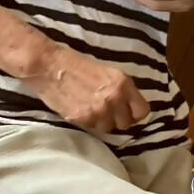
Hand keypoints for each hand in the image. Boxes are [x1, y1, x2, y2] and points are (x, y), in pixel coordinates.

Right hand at [22, 44, 150, 133]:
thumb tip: (128, 108)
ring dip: (101, 122)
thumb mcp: (107, 73)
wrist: (50, 67)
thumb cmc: (77, 66)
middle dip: (116, 119)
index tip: (127, 113)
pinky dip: (87, 121)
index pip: (142, 111)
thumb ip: (121, 90)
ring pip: (107, 128)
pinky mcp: (83, 119)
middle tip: (106, 112)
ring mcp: (99, 110)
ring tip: (90, 109)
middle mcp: (114, 98)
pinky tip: (79, 109)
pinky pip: (91, 128)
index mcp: (123, 83)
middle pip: (125, 124)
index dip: (135, 114)